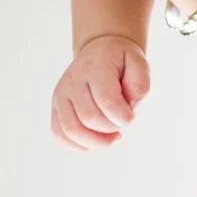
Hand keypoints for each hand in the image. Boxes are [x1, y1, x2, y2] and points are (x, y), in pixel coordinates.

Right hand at [52, 34, 148, 149]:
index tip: (132, 116)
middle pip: (89, 118)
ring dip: (96, 142)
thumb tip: (128, 107)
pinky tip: (95, 140)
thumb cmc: (121, 62)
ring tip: (111, 137)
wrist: (99, 52)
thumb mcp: (139, 63)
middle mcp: (73, 80)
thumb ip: (140, 85)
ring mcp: (61, 94)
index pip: (107, 101)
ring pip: (71, 130)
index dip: (124, 117)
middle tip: (121, 122)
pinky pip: (60, 134)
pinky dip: (79, 145)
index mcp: (95, 67)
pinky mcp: (56, 107)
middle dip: (111, 128)